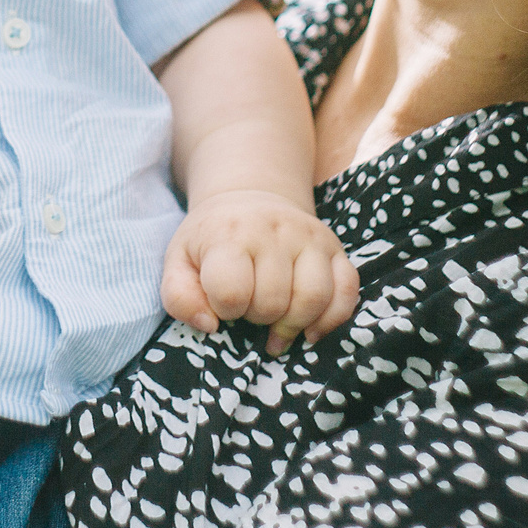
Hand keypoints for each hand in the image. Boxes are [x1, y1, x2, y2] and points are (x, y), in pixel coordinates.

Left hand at [162, 190, 358, 353]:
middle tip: (249, 310)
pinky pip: (348, 290)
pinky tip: (310, 329)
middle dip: (257, 318)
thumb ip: (179, 297)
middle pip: (273, 303)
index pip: (231, 293)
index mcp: (229, 234)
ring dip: (293, 324)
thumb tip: (210, 327)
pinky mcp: (335, 247)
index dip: (225, 309)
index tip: (222, 302)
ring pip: (313, 299)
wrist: (249, 197)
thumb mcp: (179, 261)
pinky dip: (332, 318)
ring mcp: (309, 237)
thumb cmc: (211, 239)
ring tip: (277, 325)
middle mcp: (274, 231)